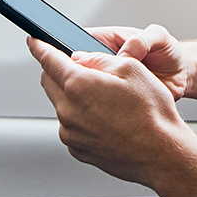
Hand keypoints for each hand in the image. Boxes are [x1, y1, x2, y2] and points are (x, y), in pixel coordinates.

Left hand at [28, 38, 196, 187]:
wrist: (162, 154)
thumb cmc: (152, 114)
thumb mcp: (131, 69)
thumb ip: (98, 59)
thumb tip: (80, 58)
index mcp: (78, 86)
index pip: (48, 60)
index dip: (40, 46)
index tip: (34, 42)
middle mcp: (68, 111)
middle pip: (49, 82)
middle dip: (57, 71)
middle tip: (80, 69)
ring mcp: (71, 134)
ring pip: (61, 105)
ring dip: (73, 96)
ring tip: (105, 100)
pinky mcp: (78, 150)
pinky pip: (71, 126)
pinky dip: (81, 118)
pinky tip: (107, 119)